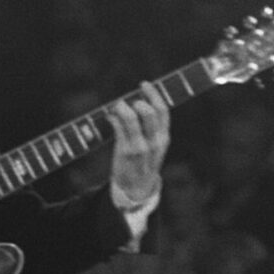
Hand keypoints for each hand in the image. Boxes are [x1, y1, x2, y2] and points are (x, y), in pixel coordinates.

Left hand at [107, 80, 170, 204]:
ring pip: (132, 119)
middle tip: (130, 99)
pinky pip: (118, 128)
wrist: (137, 188)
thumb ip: (151, 127)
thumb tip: (138, 101)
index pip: (163, 111)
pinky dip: (113, 118)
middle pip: (150, 112)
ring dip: (122, 108)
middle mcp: (154, 141)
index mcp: (164, 137)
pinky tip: (109, 117)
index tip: (144, 84)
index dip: (154, 94)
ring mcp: (140, 147)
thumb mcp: (154, 146)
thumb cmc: (144, 162)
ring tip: (116, 106)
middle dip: (139, 100)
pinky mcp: (126, 152)